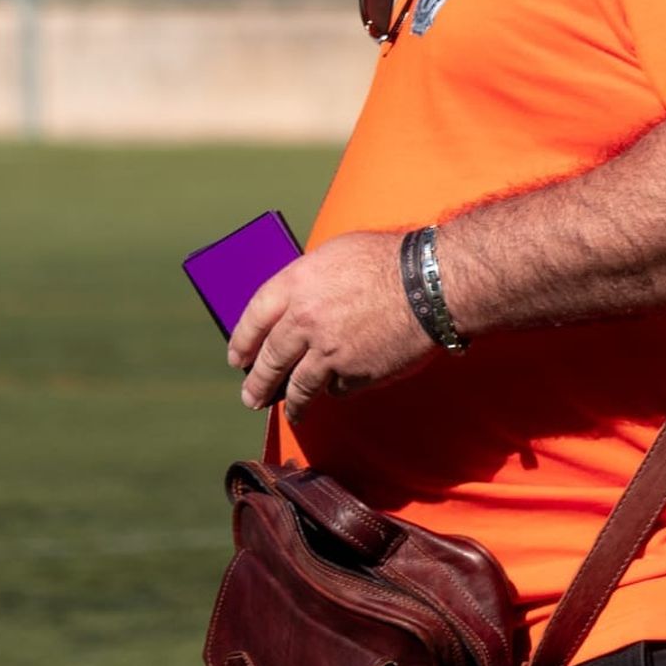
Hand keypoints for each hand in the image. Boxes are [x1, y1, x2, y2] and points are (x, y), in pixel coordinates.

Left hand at [228, 233, 434, 425]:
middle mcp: (305, 320)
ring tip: (290, 411)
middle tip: (251, 396)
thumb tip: (293, 304)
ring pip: (300, 386)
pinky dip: (337, 388)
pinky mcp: (354, 375)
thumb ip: (308, 282)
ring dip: (292, 402)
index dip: (242, 340)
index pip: (254, 316)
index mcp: (296, 283)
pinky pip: (338, 388)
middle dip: (258, 383)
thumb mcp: (335, 255)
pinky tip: (338, 388)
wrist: (428, 284)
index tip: (237, 358)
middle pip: (270, 359)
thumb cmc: (386, 260)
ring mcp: (328, 352)